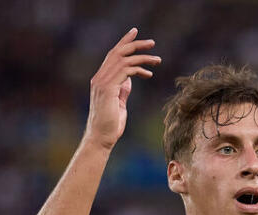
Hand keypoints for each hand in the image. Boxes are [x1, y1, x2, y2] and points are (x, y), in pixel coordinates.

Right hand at [83, 28, 159, 149]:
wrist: (100, 138)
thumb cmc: (110, 125)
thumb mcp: (118, 103)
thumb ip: (122, 89)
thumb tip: (129, 79)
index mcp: (101, 80)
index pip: (112, 56)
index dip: (124, 43)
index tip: (135, 33)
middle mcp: (99, 78)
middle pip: (117, 52)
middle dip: (134, 43)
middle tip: (152, 42)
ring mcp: (102, 83)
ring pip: (123, 60)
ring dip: (142, 57)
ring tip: (157, 59)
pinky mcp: (108, 88)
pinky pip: (126, 71)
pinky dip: (139, 69)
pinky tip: (149, 74)